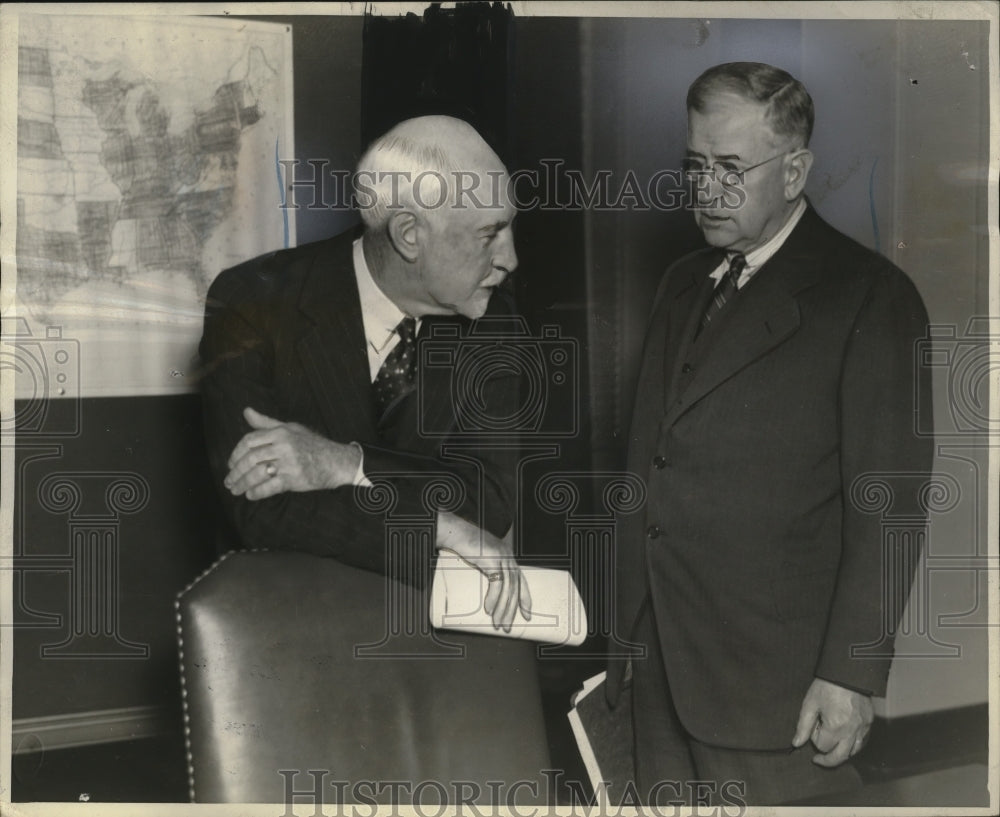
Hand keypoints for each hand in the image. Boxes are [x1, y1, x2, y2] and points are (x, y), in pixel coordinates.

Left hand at [224, 407, 361, 499]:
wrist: (336, 461)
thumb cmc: (312, 444)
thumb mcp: (290, 428)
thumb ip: (266, 423)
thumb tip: (246, 411)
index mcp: (281, 432)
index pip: (249, 441)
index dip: (235, 454)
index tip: (231, 464)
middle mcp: (284, 446)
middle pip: (250, 459)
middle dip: (236, 472)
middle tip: (229, 481)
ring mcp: (289, 463)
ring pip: (257, 474)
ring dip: (243, 484)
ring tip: (236, 490)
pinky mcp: (294, 479)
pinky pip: (269, 487)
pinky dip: (257, 492)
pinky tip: (251, 495)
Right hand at [436, 513, 531, 632]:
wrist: (457, 533)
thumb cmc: (467, 546)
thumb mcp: (483, 558)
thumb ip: (490, 569)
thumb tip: (490, 590)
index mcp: (508, 558)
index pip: (521, 582)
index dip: (525, 599)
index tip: (527, 615)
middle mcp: (508, 558)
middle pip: (515, 589)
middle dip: (512, 610)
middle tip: (508, 627)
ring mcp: (501, 558)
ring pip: (507, 589)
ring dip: (502, 609)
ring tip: (498, 623)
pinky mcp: (492, 560)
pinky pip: (496, 584)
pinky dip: (493, 598)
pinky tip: (488, 609)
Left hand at [792, 677, 873, 766]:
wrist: (847, 672)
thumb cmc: (826, 686)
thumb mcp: (810, 704)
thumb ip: (803, 726)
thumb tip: (797, 743)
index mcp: (835, 726)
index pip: (823, 746)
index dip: (815, 739)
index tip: (814, 726)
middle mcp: (851, 731)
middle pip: (840, 756)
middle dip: (827, 760)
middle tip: (818, 760)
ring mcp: (863, 727)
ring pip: (854, 752)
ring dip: (842, 753)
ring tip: (832, 748)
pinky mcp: (870, 722)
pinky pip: (863, 741)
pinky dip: (854, 745)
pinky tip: (846, 740)